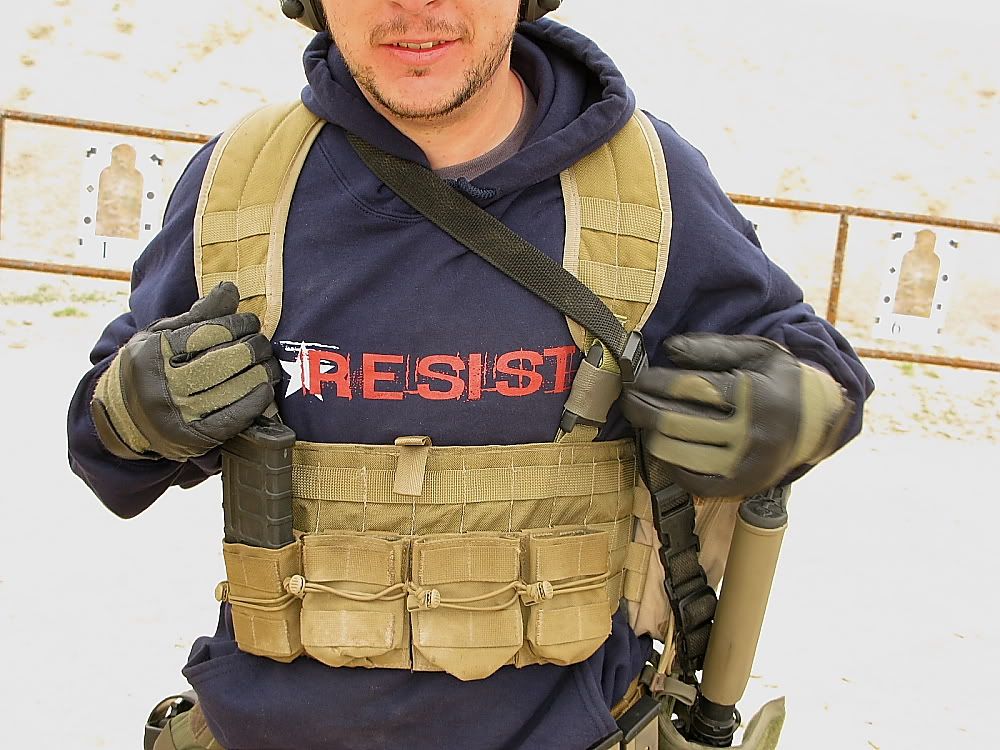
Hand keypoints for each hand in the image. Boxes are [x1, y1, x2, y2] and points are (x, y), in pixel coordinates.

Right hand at [91, 282, 280, 461]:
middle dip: (253, 348)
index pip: (207, 333)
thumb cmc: (150, 367)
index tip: (250, 322)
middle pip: (223, 361)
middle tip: (263, 343)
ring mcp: (177, 414)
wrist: (122, 418)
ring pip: (232, 389)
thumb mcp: (162, 335)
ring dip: (261, 374)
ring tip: (270, 364)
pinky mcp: (192, 438)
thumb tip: (231, 290)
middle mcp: (162, 385)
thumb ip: (198, 315)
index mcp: (152, 353)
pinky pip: (232, 418)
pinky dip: (255, 402)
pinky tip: (266, 389)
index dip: (237, 324)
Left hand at [621, 333, 851, 495]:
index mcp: (750, 394)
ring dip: (649, 435)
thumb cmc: (780, 379)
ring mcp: (743, 464)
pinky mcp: (740, 486)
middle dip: (640, 408)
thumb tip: (670, 348)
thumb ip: (712, 347)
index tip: (635, 377)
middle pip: (672, 422)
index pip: (685, 388)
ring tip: (643, 419)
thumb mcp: (755, 351)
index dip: (652, 382)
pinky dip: (670, 463)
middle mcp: (747, 433)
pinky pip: (690, 480)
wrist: (820, 421)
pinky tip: (664, 445)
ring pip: (674, 453)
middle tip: (627, 398)